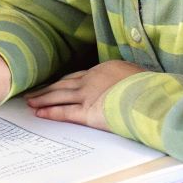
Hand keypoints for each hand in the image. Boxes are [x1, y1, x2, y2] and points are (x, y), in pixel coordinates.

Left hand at [23, 60, 145, 129]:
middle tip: (34, 92)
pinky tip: (40, 113)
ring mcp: (88, 95)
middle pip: (64, 84)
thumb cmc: (151, 88)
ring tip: (30, 102)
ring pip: (59, 96)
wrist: (150, 97)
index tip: (55, 84)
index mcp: (105, 69)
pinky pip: (65, 112)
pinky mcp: (88, 112)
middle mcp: (92, 79)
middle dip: (48, 88)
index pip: (79, 76)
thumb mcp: (138, 76)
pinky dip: (50, 112)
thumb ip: (128, 79)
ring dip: (43, 99)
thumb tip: (130, 84)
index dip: (64, 81)